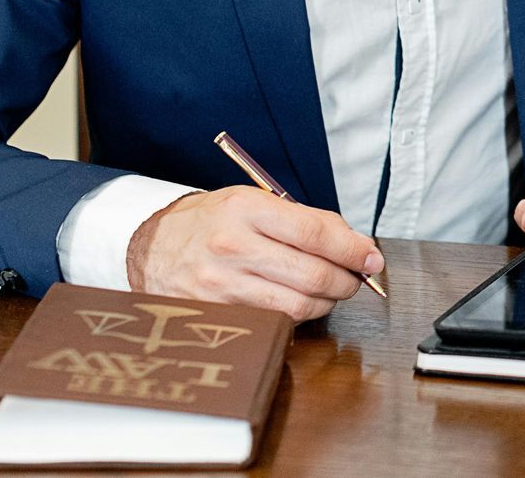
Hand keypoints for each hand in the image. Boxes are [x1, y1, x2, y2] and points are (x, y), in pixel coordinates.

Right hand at [125, 186, 382, 321]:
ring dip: (326, 302)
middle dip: (347, 281)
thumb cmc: (210, 221)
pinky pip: (273, 322)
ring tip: (330, 291)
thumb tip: (353, 245)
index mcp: (247, 209)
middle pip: (312, 274)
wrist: (153, 246)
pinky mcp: (217, 313)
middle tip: (356, 278)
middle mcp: (233, 246)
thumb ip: (303, 220)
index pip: (316, 233)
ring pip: (297, 305)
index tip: (371, 257)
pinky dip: (297, 316)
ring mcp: (222, 284)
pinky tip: (299, 303)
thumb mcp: (253, 202)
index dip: (353, 249)